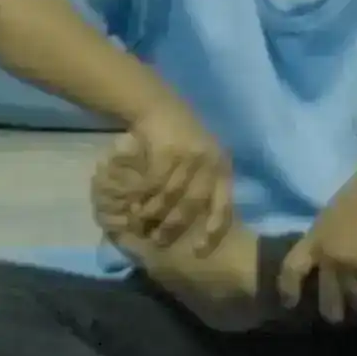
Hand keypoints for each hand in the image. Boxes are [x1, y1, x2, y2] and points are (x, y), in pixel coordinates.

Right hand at [106, 107, 236, 262]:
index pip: (224, 204)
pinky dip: (143, 196)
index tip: (199, 249)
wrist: (159, 106)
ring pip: (171, 196)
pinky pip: (154, 184)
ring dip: (154, 213)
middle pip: (194, 204)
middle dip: (175, 226)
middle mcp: (210, 162)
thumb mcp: (202, 159)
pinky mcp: (168, 152)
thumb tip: (201, 226)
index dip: (213, 230)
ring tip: (141, 223)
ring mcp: (189, 156)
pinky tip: (133, 203)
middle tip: (159, 240)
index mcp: (222, 167)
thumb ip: (204, 185)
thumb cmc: (181, 138)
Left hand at [291, 177, 356, 320]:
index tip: (290, 303)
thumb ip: (326, 235)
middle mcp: (330, 256)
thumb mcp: (330, 214)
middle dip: (331, 308)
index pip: (292, 268)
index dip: (288, 288)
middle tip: (334, 319)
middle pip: (327, 291)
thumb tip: (328, 249)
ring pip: (355, 294)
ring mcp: (354, 263)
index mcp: (314, 239)